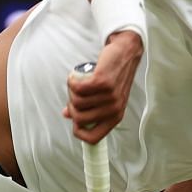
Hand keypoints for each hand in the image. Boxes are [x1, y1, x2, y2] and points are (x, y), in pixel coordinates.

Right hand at [61, 23, 142, 143]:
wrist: (125, 53)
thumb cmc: (113, 75)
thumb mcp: (104, 96)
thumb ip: (87, 107)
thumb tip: (66, 115)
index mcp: (115, 118)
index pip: (93, 138)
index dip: (78, 131)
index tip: (73, 120)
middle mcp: (113, 110)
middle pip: (79, 119)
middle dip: (71, 107)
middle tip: (74, 95)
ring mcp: (109, 96)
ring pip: (77, 101)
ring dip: (71, 91)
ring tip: (76, 83)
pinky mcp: (102, 82)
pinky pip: (77, 88)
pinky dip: (71, 81)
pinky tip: (74, 76)